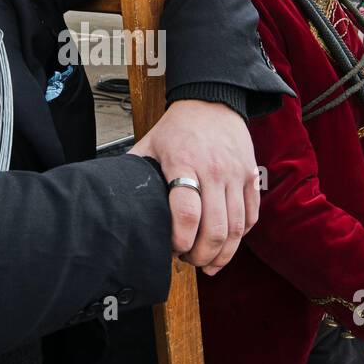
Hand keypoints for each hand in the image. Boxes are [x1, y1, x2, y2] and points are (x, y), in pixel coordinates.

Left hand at [128, 99, 257, 275]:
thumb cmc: (177, 128)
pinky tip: (226, 244)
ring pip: (236, 228)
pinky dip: (240, 237)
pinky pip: (251, 216)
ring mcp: (236, 174)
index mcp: (183, 163)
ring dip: (223, 253)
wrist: (212, 100)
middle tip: (190, 261)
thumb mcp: (150, 144)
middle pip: (215, 228)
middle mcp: (213, 171)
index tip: (173, 250)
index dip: (180, 241)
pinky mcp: (251, 176)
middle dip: (202, 255)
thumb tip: (111, 200)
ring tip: (209, 263)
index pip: (186, 214)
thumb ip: (135, 172)